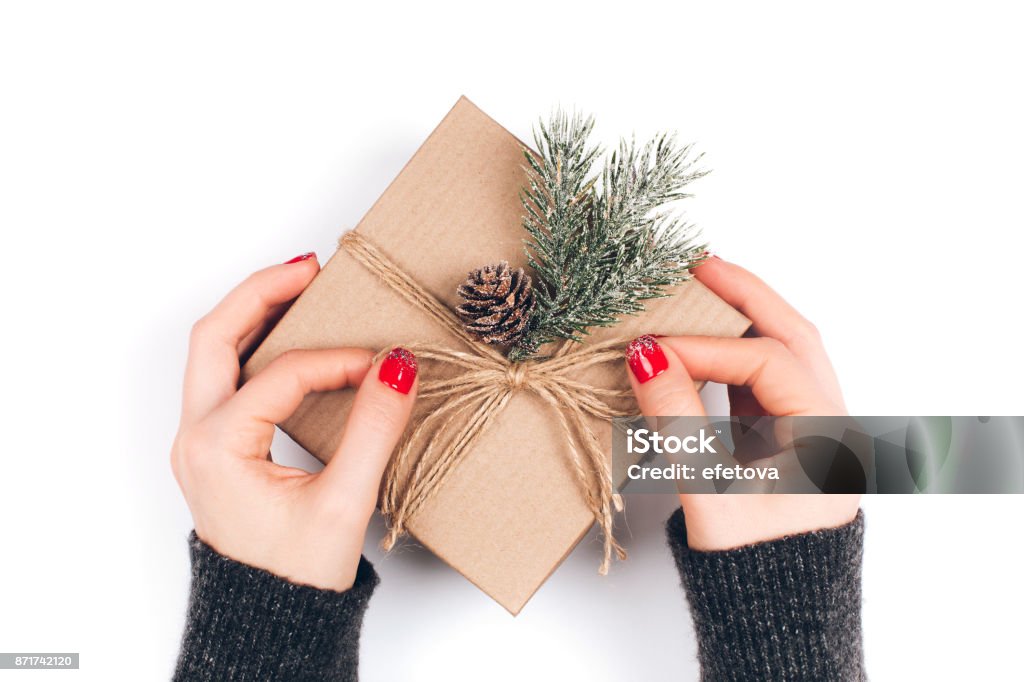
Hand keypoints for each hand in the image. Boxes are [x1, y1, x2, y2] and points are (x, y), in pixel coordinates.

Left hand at [171, 253, 418, 590]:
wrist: (268, 621)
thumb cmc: (293, 576)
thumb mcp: (343, 504)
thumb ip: (373, 430)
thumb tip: (398, 367)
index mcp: (218, 448)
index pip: (281, 374)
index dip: (338, 360)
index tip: (384, 364)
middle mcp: (198, 437)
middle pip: (213, 335)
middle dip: (262, 292)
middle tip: (312, 268)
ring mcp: (201, 440)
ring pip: (212, 351)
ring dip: (252, 313)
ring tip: (298, 287)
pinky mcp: (217, 446)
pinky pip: (224, 376)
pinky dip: (254, 345)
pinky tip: (289, 336)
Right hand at [625, 256, 859, 550]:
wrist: (776, 621)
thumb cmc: (753, 570)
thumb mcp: (711, 494)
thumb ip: (678, 420)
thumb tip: (646, 355)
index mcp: (829, 438)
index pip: (765, 363)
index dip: (704, 348)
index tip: (647, 348)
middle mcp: (831, 428)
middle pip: (793, 337)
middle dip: (746, 296)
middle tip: (698, 265)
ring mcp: (812, 434)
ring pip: (785, 356)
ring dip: (745, 321)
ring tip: (702, 290)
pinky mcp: (788, 445)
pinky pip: (766, 384)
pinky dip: (736, 356)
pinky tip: (703, 345)